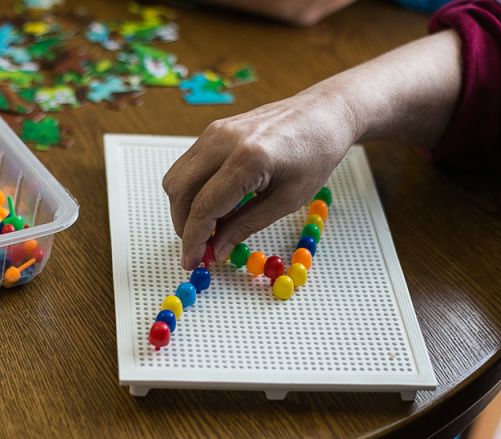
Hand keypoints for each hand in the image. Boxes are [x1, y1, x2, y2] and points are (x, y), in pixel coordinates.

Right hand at [163, 90, 356, 269]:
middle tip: (200, 248)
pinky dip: (193, 190)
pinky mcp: (214, 130)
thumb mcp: (287, 200)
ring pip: (177, 177)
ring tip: (210, 228)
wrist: (323, 114)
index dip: (194, 240)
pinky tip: (215, 205)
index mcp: (248, 158)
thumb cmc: (315, 154)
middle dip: (183, 225)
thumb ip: (246, 225)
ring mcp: (215, 131)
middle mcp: (224, 140)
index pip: (204, 206)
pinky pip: (188, 165)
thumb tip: (217, 250)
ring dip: (185, 208)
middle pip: (179, 191)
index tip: (192, 261)